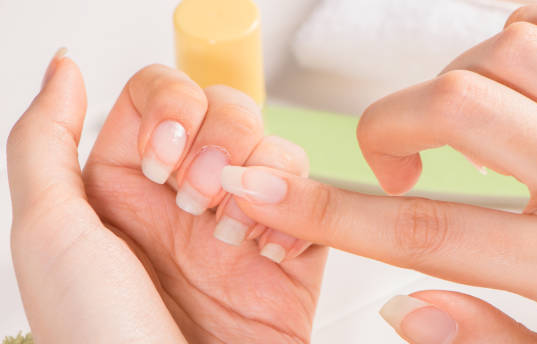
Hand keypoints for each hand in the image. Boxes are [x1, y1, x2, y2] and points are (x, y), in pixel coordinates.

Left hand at [8, 53, 326, 342]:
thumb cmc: (101, 335)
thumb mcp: (49, 232)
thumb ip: (43, 139)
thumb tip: (65, 68)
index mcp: (129, 183)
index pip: (163, 94)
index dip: (173, 108)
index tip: (162, 159)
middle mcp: (186, 196)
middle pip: (227, 108)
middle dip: (219, 142)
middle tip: (196, 197)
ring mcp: (241, 221)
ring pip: (273, 147)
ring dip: (258, 178)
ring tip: (230, 234)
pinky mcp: (290, 251)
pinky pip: (312, 198)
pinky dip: (296, 212)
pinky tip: (266, 249)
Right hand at [219, 1, 536, 342]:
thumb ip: (491, 340)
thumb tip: (401, 305)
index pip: (422, 232)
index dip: (326, 211)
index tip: (261, 190)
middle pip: (456, 111)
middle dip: (390, 123)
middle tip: (393, 156)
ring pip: (510, 54)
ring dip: (460, 84)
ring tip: (469, 128)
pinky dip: (529, 35)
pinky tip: (528, 81)